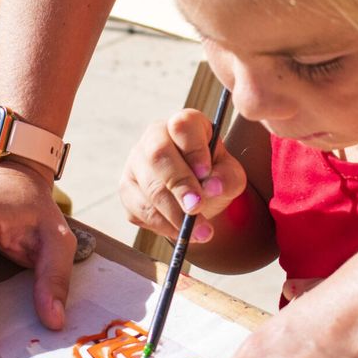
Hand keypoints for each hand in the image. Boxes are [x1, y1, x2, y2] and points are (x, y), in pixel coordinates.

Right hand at [120, 109, 245, 243]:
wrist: (197, 197)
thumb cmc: (213, 176)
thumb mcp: (230, 175)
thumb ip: (228, 177)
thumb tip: (212, 186)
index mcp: (183, 125)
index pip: (182, 126)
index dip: (194, 150)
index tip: (206, 174)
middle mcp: (154, 138)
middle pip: (158, 154)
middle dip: (179, 184)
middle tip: (197, 207)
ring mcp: (135, 163)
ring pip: (148, 187)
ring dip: (174, 214)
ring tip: (200, 232)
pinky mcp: (127, 191)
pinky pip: (140, 210)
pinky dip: (163, 225)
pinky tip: (181, 232)